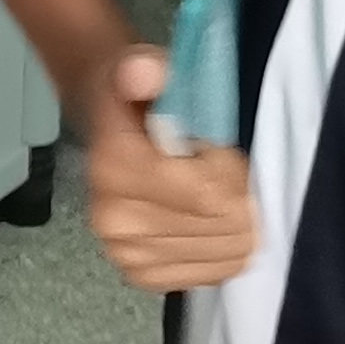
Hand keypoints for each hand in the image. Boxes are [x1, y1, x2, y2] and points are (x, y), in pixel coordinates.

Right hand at [80, 45, 253, 291]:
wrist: (106, 126)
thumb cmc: (137, 99)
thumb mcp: (140, 67)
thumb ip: (146, 69)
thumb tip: (146, 74)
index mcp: (114, 168)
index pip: (208, 195)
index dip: (233, 172)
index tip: (222, 149)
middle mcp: (114, 221)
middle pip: (220, 227)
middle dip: (238, 197)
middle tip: (221, 172)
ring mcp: (126, 254)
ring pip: (221, 253)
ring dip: (233, 222)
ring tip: (213, 195)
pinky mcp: (141, 276)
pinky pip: (209, 274)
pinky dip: (223, 250)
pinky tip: (212, 224)